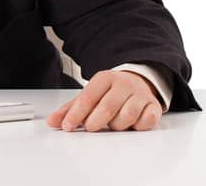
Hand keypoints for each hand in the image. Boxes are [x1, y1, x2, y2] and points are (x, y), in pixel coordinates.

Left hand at [47, 69, 162, 131]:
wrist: (137, 82)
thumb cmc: (109, 93)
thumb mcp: (88, 97)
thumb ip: (69, 109)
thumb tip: (52, 122)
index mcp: (104, 78)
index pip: (87, 97)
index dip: (76, 114)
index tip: (67, 126)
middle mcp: (124, 84)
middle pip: (107, 106)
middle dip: (95, 121)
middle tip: (90, 127)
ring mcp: (141, 95)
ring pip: (127, 115)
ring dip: (116, 125)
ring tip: (112, 123)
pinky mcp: (154, 106)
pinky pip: (147, 121)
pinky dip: (137, 126)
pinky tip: (131, 125)